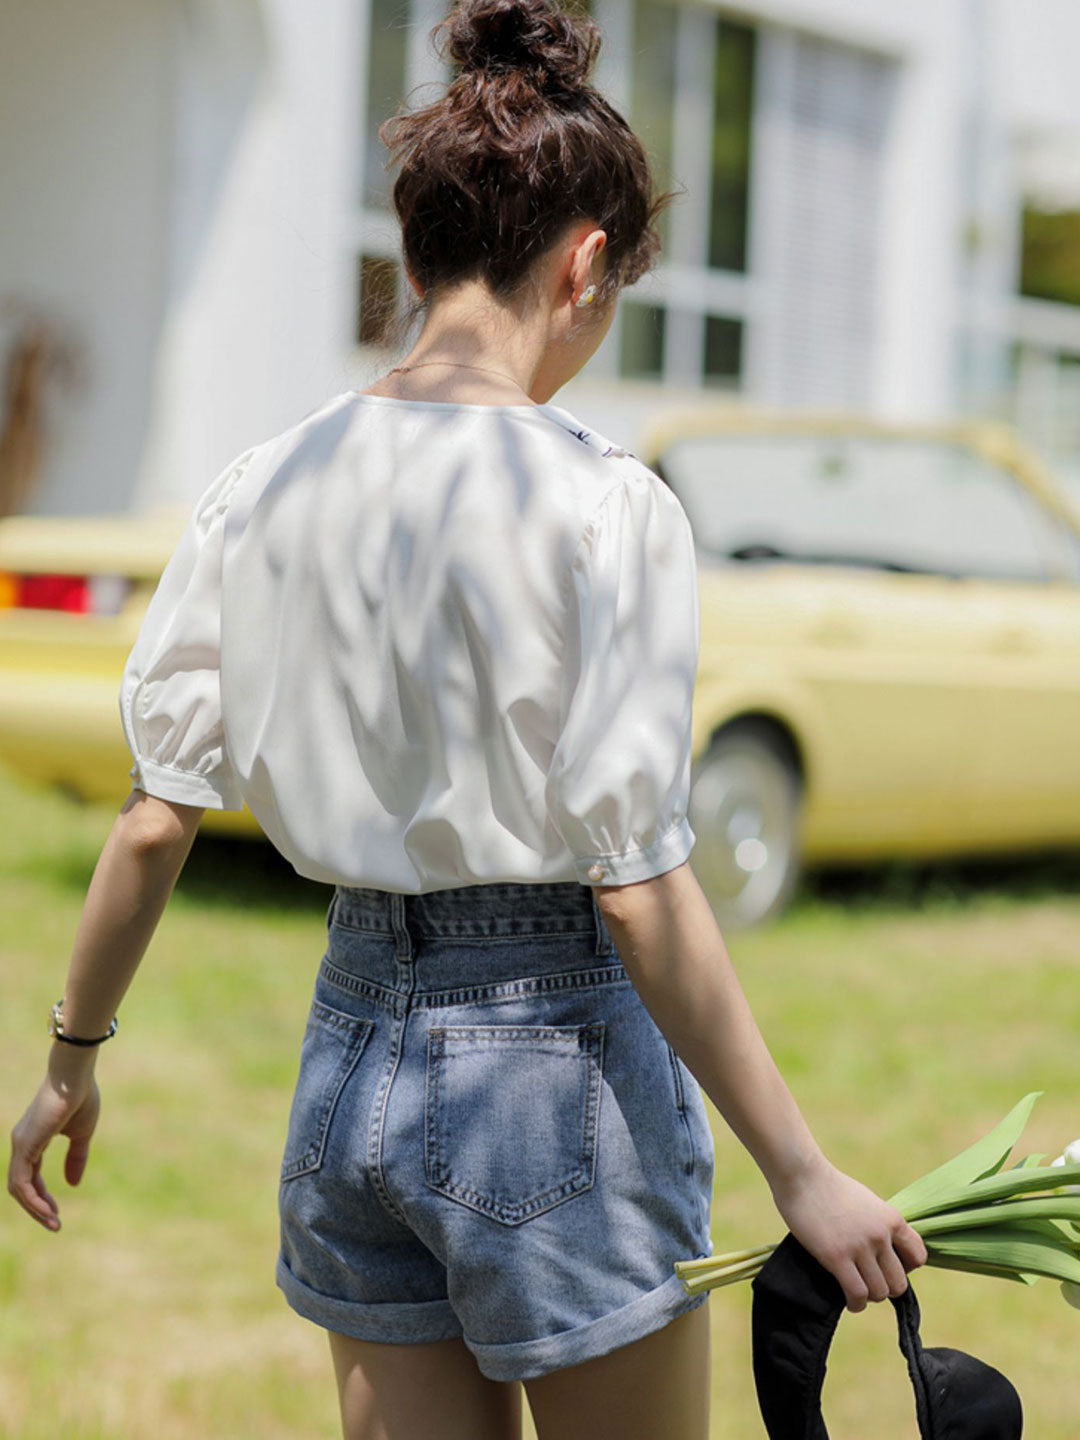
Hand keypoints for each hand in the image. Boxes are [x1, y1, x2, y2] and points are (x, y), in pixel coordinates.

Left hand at [8, 1051, 100, 1230]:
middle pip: (20, 1187)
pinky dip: (33, 1200)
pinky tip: (48, 1210)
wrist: (75, 1076)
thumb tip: (73, 1184)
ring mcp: (20, 1145)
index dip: (42, 1197)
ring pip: (18, 1189)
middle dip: (37, 1208)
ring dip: (35, 1209)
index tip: (57, 1213)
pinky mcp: (24, 1146)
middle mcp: (21, 1144)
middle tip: (55, 1225)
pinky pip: (21, 1182)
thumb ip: (76, 1158)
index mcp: (33, 1140)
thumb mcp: (82, 1134)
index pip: (31, 1177)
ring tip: (53, 1223)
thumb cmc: (81, 1097)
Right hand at [771, 1154, 927, 1311]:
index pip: (918, 1257)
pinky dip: (855, 1304)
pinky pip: (857, 1293)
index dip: (905, 1268)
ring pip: (879, 1293)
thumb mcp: (866, 1201)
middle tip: (868, 1280)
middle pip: (899, 1283)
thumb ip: (879, 1224)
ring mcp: (860, 1246)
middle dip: (885, 1287)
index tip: (886, 1266)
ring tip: (856, 1290)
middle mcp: (881, 1234)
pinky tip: (848, 1300)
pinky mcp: (837, 1257)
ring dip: (869, 1296)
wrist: (801, 1174)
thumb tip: (883, 1250)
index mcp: (891, 1218)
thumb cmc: (828, 1186)